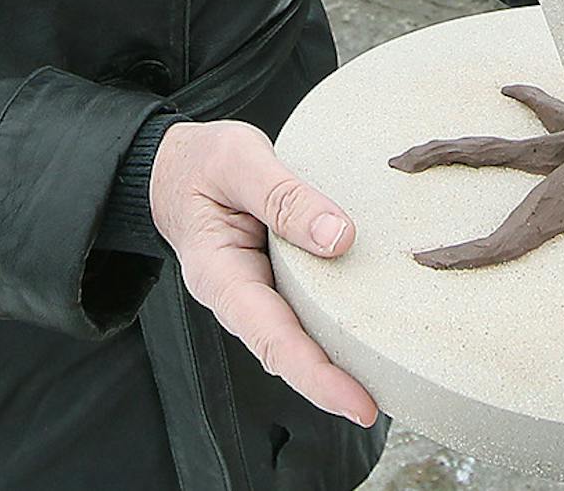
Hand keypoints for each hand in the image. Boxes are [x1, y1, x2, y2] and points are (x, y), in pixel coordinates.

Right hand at [149, 120, 378, 427]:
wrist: (177, 162)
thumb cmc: (200, 161)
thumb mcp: (238, 160)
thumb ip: (284, 196)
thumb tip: (338, 237)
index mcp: (219, 275)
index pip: (271, 339)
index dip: (316, 377)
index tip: (358, 404)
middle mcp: (238, 295)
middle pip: (287, 352)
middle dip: (333, 384)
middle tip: (384, 400)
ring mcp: (257, 290)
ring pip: (298, 334)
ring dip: (337, 357)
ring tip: (387, 373)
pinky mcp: (276, 277)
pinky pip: (305, 305)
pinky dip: (335, 321)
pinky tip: (368, 323)